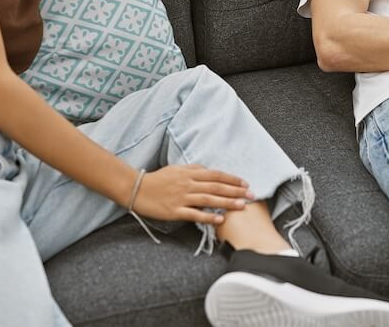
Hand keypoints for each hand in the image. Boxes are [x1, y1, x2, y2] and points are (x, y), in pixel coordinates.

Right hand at [131, 164, 251, 224]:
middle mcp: (188, 184)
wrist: (137, 189)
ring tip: (241, 206)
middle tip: (251, 195)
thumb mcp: (176, 169)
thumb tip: (209, 170)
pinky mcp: (175, 211)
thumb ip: (194, 169)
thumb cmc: (158, 179)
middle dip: (235, 191)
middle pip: (216, 187)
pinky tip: (220, 219)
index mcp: (189, 173)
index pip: (216, 175)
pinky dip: (208, 217)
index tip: (245, 183)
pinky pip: (194, 214)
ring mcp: (182, 198)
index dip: (231, 179)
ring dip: (226, 203)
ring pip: (209, 200)